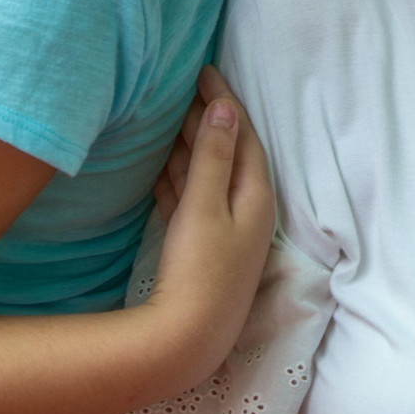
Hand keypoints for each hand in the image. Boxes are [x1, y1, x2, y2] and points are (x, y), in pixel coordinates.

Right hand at [145, 67, 272, 382]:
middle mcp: (246, 209)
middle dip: (206, 119)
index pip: (243, 135)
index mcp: (256, 195)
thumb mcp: (207, 207)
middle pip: (226, 152)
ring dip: (188, 146)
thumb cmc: (200, 270)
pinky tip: (158, 163)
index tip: (204, 72)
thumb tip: (225, 110)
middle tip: (180, 87)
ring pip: (205, 175)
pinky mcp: (198, 247)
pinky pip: (187, 198)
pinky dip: (175, 176)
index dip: (225, 102)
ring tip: (165, 115)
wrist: (186, 341)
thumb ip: (215, 157)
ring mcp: (222, 230)